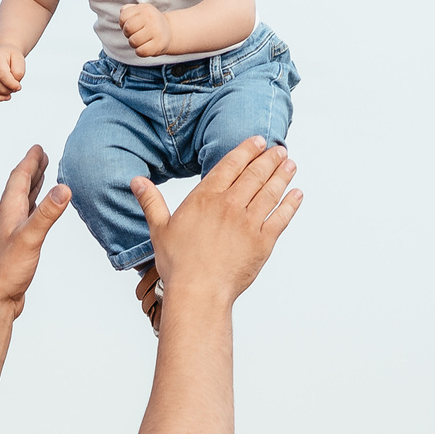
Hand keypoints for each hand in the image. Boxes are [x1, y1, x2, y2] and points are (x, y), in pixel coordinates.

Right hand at [0, 46, 26, 101]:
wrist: (1, 53)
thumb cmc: (11, 58)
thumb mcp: (20, 60)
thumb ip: (18, 73)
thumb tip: (13, 86)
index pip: (1, 74)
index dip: (11, 84)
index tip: (18, 87)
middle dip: (7, 90)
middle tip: (14, 88)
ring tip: (8, 95)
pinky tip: (1, 97)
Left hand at [0, 146, 71, 317]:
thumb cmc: (7, 270)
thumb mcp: (31, 237)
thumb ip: (47, 213)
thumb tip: (64, 187)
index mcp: (9, 210)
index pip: (19, 178)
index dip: (30, 162)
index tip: (39, 148)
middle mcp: (8, 217)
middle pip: (20, 186)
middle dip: (31, 169)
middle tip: (42, 156)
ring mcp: (11, 231)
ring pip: (23, 201)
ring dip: (33, 186)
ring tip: (41, 177)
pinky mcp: (17, 244)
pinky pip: (27, 217)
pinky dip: (35, 207)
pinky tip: (38, 213)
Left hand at [118, 3, 171, 57]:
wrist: (170, 32)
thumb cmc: (149, 23)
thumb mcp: (140, 11)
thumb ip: (128, 9)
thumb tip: (122, 12)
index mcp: (144, 8)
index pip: (123, 17)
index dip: (123, 24)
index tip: (130, 25)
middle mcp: (151, 18)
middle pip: (128, 29)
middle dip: (127, 34)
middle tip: (135, 34)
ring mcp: (156, 31)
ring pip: (133, 41)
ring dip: (134, 44)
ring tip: (141, 41)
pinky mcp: (159, 45)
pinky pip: (140, 52)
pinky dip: (139, 52)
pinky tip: (145, 47)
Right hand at [129, 137, 299, 307]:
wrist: (198, 292)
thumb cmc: (178, 264)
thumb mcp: (159, 229)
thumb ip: (151, 201)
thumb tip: (137, 181)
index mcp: (205, 198)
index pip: (230, 165)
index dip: (246, 151)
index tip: (258, 141)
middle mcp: (229, 205)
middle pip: (255, 174)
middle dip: (269, 159)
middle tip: (279, 149)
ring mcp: (249, 223)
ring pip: (270, 192)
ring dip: (282, 175)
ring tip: (290, 164)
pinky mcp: (263, 242)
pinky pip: (281, 217)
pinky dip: (291, 204)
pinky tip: (297, 194)